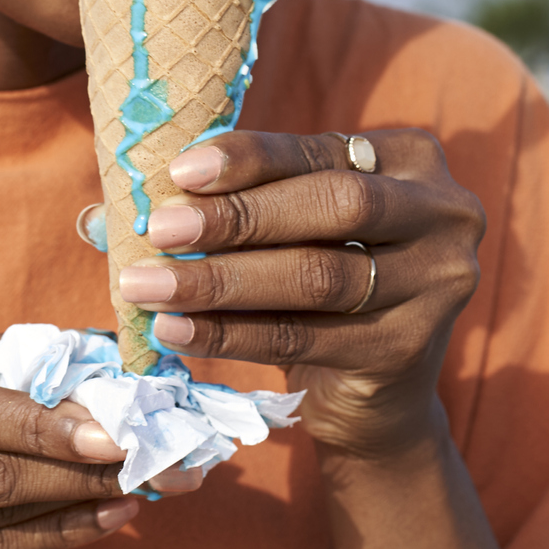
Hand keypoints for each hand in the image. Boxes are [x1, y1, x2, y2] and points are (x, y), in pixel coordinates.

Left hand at [118, 130, 484, 460]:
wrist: (373, 396)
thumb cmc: (313, 289)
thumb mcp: (287, 232)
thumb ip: (225, 206)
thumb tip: (104, 212)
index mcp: (410, 158)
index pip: (319, 151)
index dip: (249, 159)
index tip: (178, 171)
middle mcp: (444, 213)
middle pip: (334, 206)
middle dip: (237, 218)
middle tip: (157, 229)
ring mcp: (438, 284)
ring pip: (317, 275)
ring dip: (221, 280)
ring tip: (147, 285)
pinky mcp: (410, 349)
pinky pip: (307, 336)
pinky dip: (234, 333)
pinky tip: (177, 331)